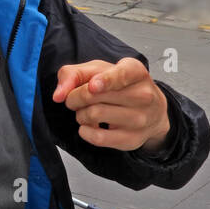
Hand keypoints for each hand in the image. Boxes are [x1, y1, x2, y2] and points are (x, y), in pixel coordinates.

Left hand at [51, 57, 170, 152]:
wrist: (150, 111)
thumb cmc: (120, 86)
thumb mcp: (98, 70)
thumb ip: (74, 74)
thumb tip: (59, 94)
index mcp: (136, 71)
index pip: (121, 75)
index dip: (104, 80)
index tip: (93, 85)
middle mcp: (143, 95)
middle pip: (93, 95)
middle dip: (74, 97)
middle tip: (76, 98)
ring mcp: (140, 119)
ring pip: (93, 115)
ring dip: (80, 114)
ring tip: (86, 111)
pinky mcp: (132, 139)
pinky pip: (98, 138)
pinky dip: (85, 131)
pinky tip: (89, 126)